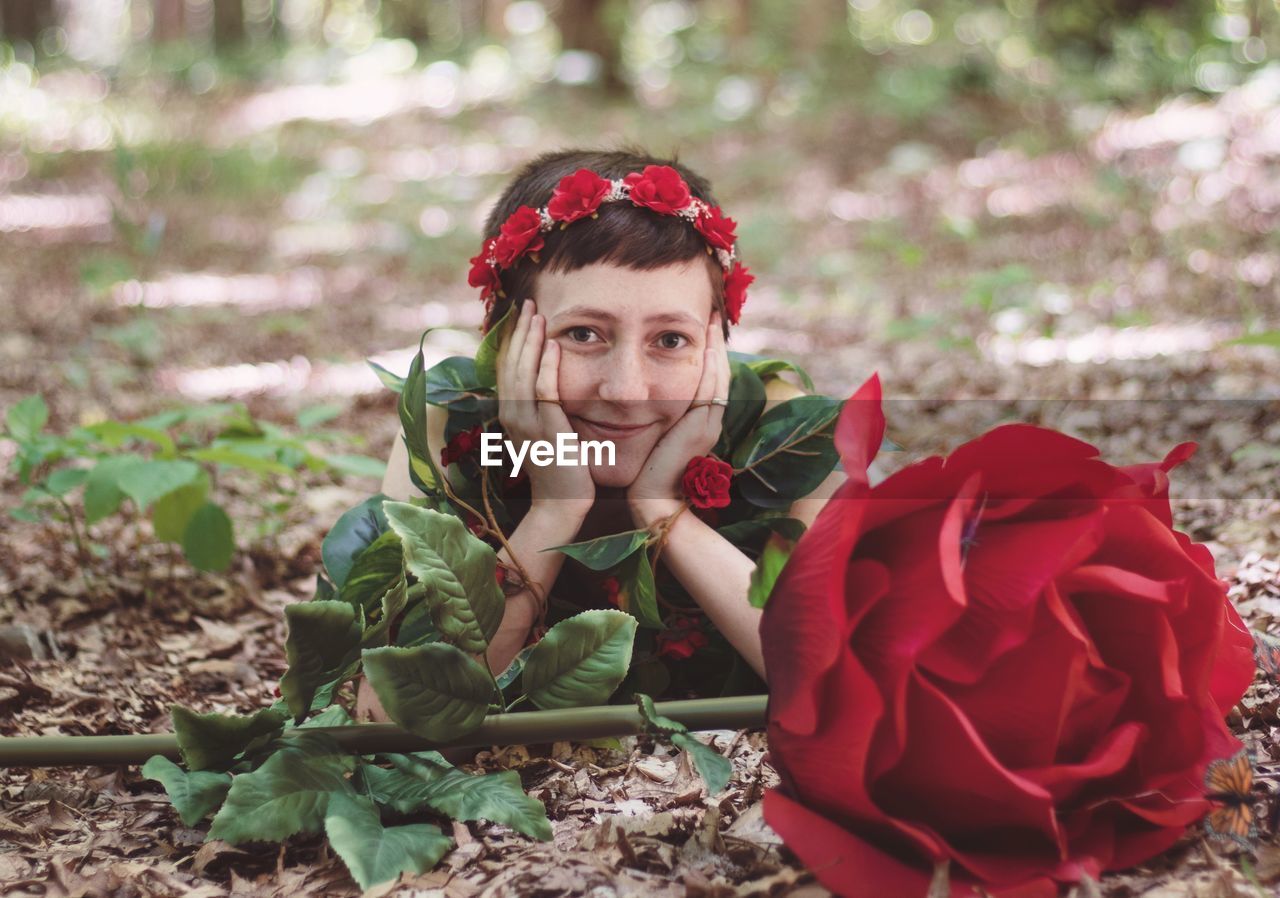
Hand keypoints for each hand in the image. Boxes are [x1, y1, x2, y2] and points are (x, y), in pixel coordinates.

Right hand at [496, 300, 594, 513]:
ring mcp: (527, 423)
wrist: (562, 504)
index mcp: (509, 414)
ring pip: (523, 372)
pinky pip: (544, 390)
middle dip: (519, 331)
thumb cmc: (560, 469)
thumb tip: (548, 383)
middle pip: (510, 364)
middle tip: (528, 304)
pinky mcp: (547, 429)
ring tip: (538, 314)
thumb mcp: (545, 431)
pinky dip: (547, 365)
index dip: (511, 340)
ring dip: (530, 340)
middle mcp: (512, 416)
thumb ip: (542, 407)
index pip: (506, 368)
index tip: (520, 316)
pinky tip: (553, 345)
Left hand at [627, 314, 729, 526]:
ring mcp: (708, 426)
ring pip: (719, 379)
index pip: (709, 383)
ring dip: (716, 350)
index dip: (709, 357)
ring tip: (712, 325)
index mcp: (698, 425)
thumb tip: (639, 400)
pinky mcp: (701, 430)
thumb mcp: (653, 439)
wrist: (650, 500)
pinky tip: (708, 348)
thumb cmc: (644, 474)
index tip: (702, 333)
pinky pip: (711, 392)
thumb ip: (655, 420)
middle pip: (719, 375)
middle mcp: (708, 423)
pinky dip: (711, 369)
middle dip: (716, 346)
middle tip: (713, 318)